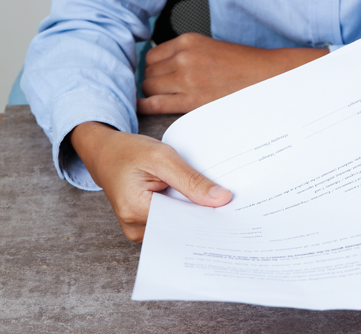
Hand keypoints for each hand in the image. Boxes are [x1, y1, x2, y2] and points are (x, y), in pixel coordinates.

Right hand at [70, 122, 231, 241]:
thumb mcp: (162, 157)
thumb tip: (221, 199)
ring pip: (179, 226)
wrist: (104, 153)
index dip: (208, 215)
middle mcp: (136, 228)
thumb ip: (191, 180)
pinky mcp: (146, 227)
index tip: (232, 210)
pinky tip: (198, 204)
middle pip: (182, 227)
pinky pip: (172, 223)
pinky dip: (185, 212)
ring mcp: (140, 230)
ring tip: (214, 202)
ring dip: (195, 213)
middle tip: (230, 205)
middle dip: (204, 215)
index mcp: (136, 210)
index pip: (183, 221)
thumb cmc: (128, 152)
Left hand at [138, 33, 327, 113]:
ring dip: (153, 95)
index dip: (154, 69)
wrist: (266, 78)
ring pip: (149, 87)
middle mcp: (183, 57)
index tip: (160, 78)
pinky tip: (145, 108)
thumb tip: (168, 68)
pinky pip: (155, 103)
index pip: (152, 56)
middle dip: (153, 82)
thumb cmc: (243, 66)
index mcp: (188, 41)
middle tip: (164, 92)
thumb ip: (187, 55)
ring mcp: (186, 78)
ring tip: (165, 100)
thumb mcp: (211, 48)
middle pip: (149, 72)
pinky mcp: (191, 100)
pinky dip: (146, 106)